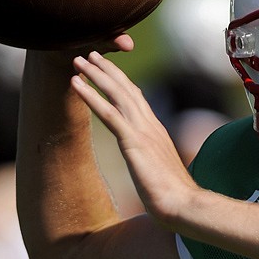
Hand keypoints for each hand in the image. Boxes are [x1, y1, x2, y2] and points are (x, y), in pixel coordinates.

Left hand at [71, 51, 197, 222]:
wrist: (184, 204)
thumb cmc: (174, 196)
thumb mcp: (159, 171)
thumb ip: (151, 160)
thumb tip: (147, 163)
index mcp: (155, 131)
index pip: (137, 98)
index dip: (121, 82)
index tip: (108, 70)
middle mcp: (150, 125)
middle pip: (126, 89)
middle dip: (107, 70)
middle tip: (91, 54)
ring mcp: (142, 131)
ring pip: (116, 94)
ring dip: (96, 75)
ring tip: (79, 61)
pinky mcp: (134, 142)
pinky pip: (108, 113)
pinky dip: (90, 96)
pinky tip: (75, 84)